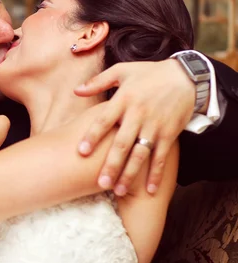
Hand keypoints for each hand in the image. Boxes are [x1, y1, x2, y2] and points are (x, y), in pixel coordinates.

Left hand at [75, 60, 193, 194]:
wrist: (186, 77)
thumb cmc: (149, 74)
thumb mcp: (122, 71)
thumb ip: (98, 82)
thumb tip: (76, 91)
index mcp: (123, 100)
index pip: (104, 121)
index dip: (93, 136)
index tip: (81, 151)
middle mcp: (138, 115)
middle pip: (122, 144)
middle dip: (111, 165)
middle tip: (100, 183)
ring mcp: (155, 126)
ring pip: (140, 154)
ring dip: (130, 174)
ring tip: (117, 191)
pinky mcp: (170, 134)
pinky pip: (161, 157)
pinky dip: (156, 174)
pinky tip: (149, 190)